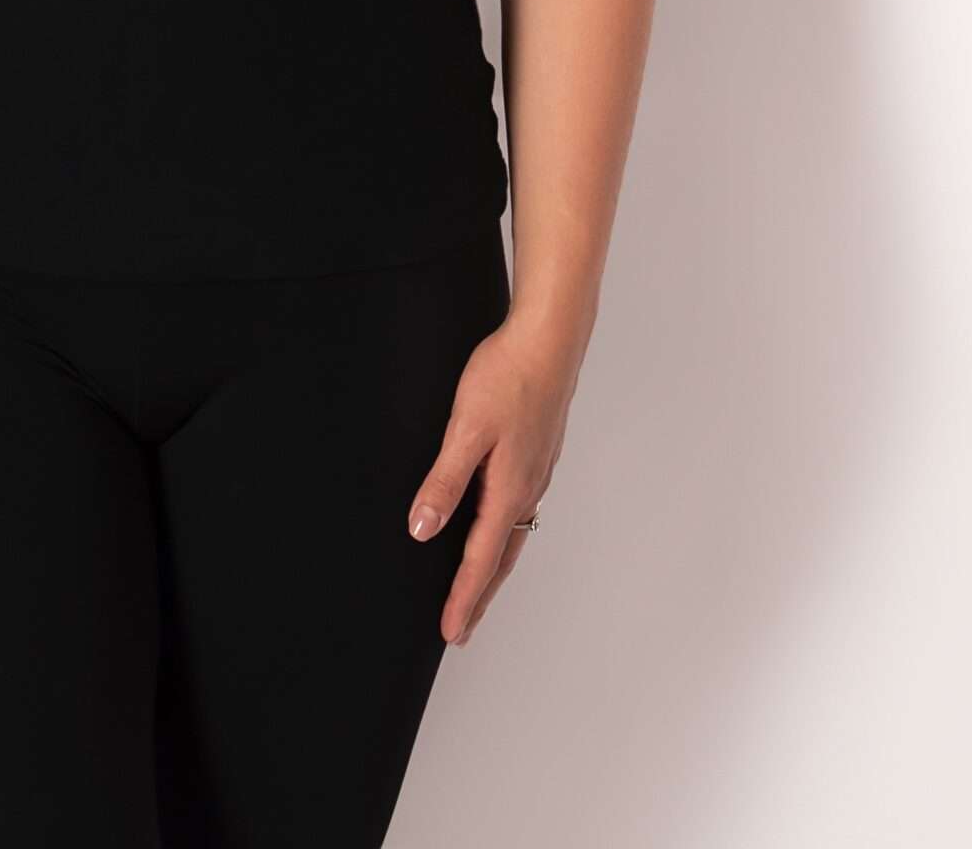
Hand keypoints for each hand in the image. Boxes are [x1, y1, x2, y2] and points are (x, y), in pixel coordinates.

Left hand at [406, 320, 577, 645]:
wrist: (549, 338)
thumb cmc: (508, 376)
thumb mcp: (465, 429)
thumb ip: (444, 482)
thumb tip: (422, 531)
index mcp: (509, 490)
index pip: (480, 561)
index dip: (462, 599)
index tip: (450, 633)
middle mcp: (527, 489)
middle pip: (501, 558)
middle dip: (480, 595)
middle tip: (462, 628)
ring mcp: (536, 472)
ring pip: (512, 533)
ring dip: (492, 566)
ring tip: (476, 587)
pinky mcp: (536, 453)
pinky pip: (518, 508)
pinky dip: (503, 533)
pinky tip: (495, 523)